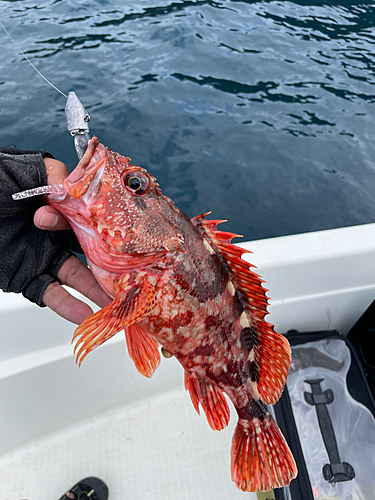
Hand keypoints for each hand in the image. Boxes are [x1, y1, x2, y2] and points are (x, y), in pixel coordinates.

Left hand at [34, 158, 110, 323]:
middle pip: (90, 250)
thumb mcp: (21, 170)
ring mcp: (41, 257)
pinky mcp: (26, 279)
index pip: (87, 217)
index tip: (98, 228)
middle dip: (111, 263)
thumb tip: (77, 185)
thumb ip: (52, 174)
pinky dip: (69, 307)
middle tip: (133, 275)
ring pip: (76, 277)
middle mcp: (54, 234)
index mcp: (56, 205)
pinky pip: (51, 295)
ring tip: (118, 303)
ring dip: (97, 290)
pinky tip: (88, 316)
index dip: (94, 224)